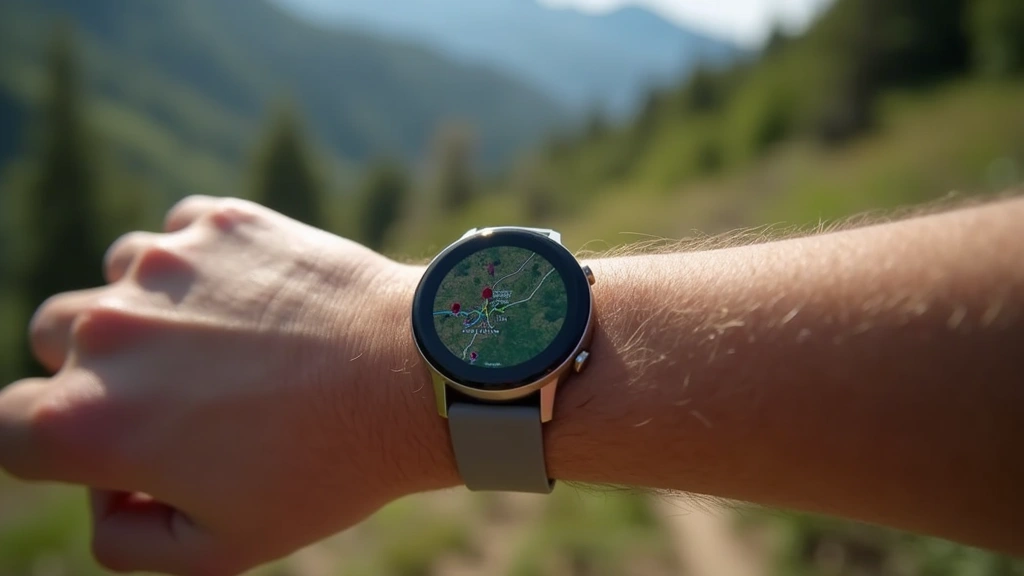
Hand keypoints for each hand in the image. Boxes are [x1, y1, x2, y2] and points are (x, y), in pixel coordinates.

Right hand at [0, 197, 449, 574]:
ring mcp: (163, 265)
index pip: (7, 431)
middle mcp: (108, 332)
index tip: (103, 446)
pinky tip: (255, 299)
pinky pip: (175, 238)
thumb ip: (127, 540)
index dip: (48, 446)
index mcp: (90, 422)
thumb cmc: (327, 468)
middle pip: (53, 344)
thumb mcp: (223, 547)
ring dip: (146, 313)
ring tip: (224, 345)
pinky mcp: (217, 221)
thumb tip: (101, 498)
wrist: (416, 374)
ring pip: (112, 282)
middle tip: (178, 397)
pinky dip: (199, 267)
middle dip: (95, 373)